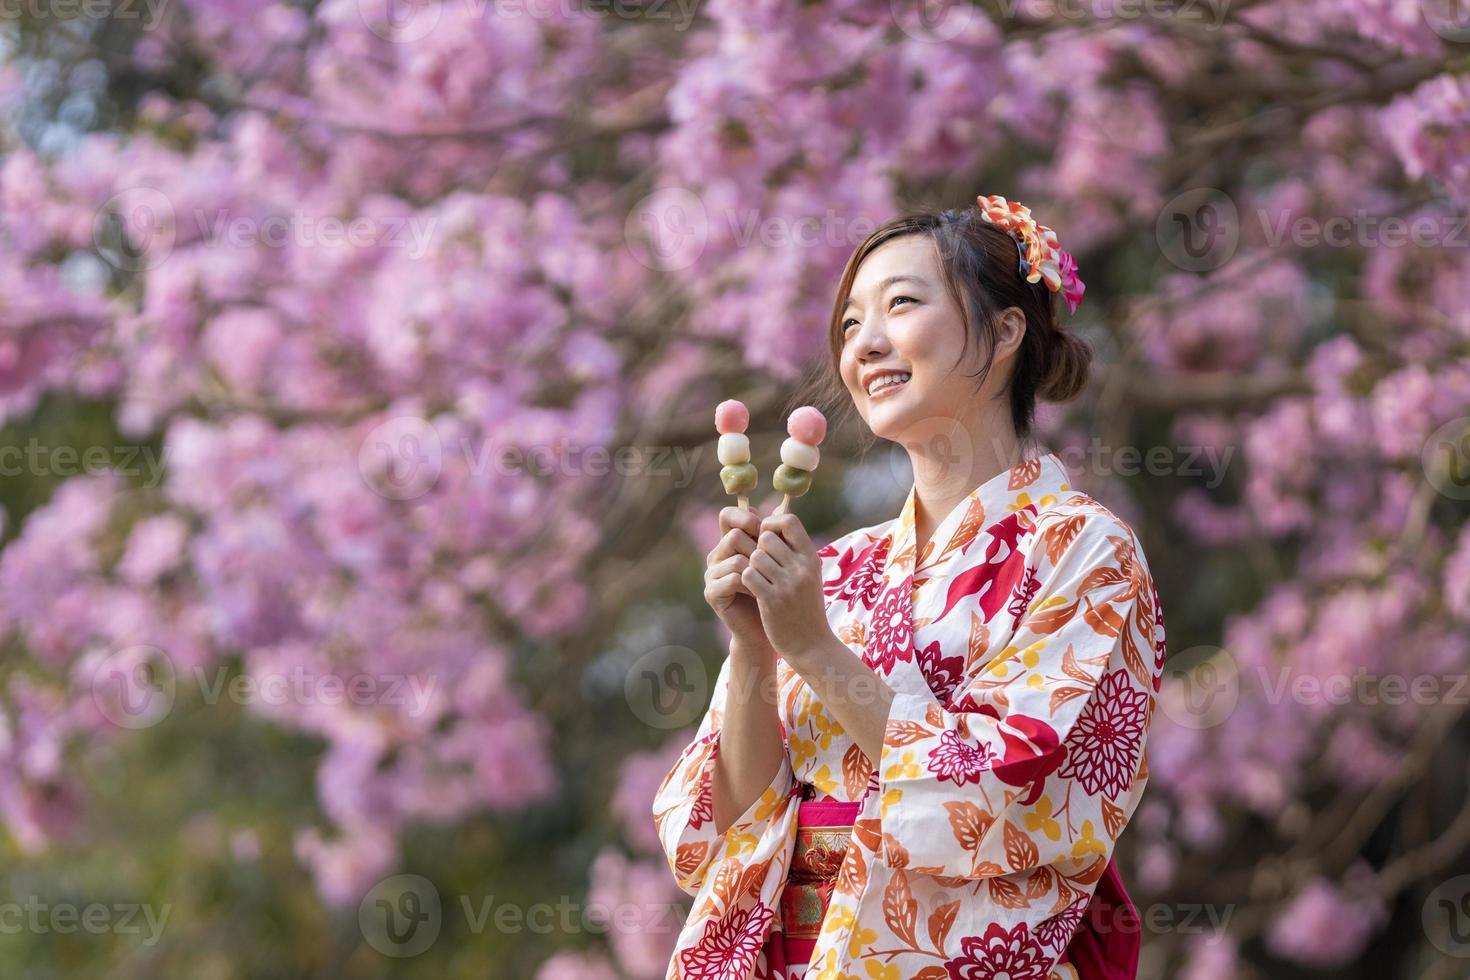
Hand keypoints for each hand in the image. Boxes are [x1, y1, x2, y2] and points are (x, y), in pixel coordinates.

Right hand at [703, 506, 771, 653]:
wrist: (769, 626)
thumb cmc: (775, 589)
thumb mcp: (778, 558)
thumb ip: (775, 534)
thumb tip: (783, 505)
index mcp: (729, 542)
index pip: (727, 515)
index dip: (745, 517)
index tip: (763, 529)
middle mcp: (717, 555)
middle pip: (734, 536)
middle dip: (757, 549)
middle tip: (771, 565)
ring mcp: (711, 574)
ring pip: (735, 557)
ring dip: (757, 569)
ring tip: (767, 582)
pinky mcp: (712, 592)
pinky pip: (733, 578)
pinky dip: (751, 584)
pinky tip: (759, 594)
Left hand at [741, 512, 831, 660]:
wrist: (811, 645)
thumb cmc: (806, 606)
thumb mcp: (808, 573)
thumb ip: (793, 546)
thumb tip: (774, 511)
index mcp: (811, 557)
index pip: (789, 520)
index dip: (772, 524)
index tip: (767, 538)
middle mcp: (802, 568)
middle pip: (766, 537)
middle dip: (758, 547)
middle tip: (761, 564)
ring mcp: (787, 584)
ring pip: (754, 556)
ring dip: (751, 566)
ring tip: (759, 579)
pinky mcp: (772, 600)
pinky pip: (748, 575)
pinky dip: (746, 580)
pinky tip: (754, 590)